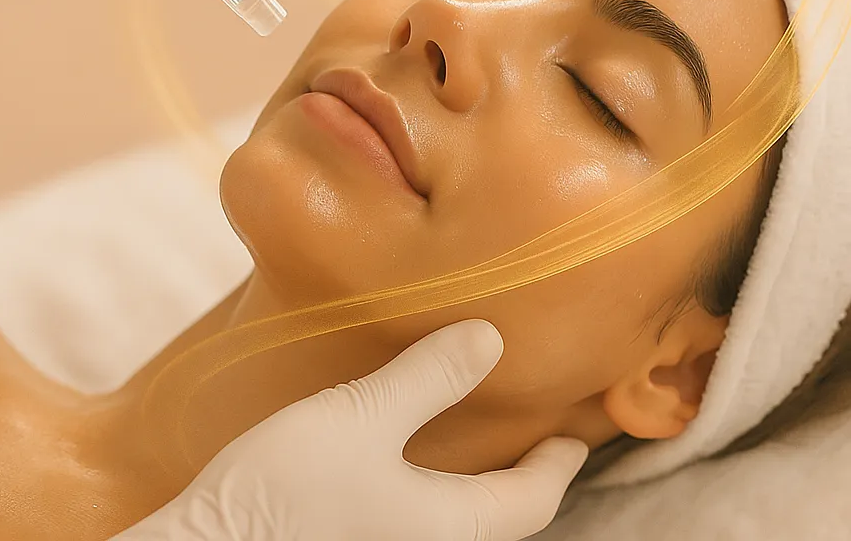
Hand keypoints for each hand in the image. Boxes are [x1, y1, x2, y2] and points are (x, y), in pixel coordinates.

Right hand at [118, 320, 588, 540]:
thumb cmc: (289, 490)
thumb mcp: (362, 418)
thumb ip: (427, 379)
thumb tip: (491, 339)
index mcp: (447, 527)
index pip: (530, 501)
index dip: (557, 464)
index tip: (572, 437)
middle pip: (497, 519)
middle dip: (521, 479)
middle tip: (528, 432)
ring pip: (455, 524)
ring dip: (475, 484)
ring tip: (471, 438)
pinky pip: (416, 523)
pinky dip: (432, 490)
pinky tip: (404, 460)